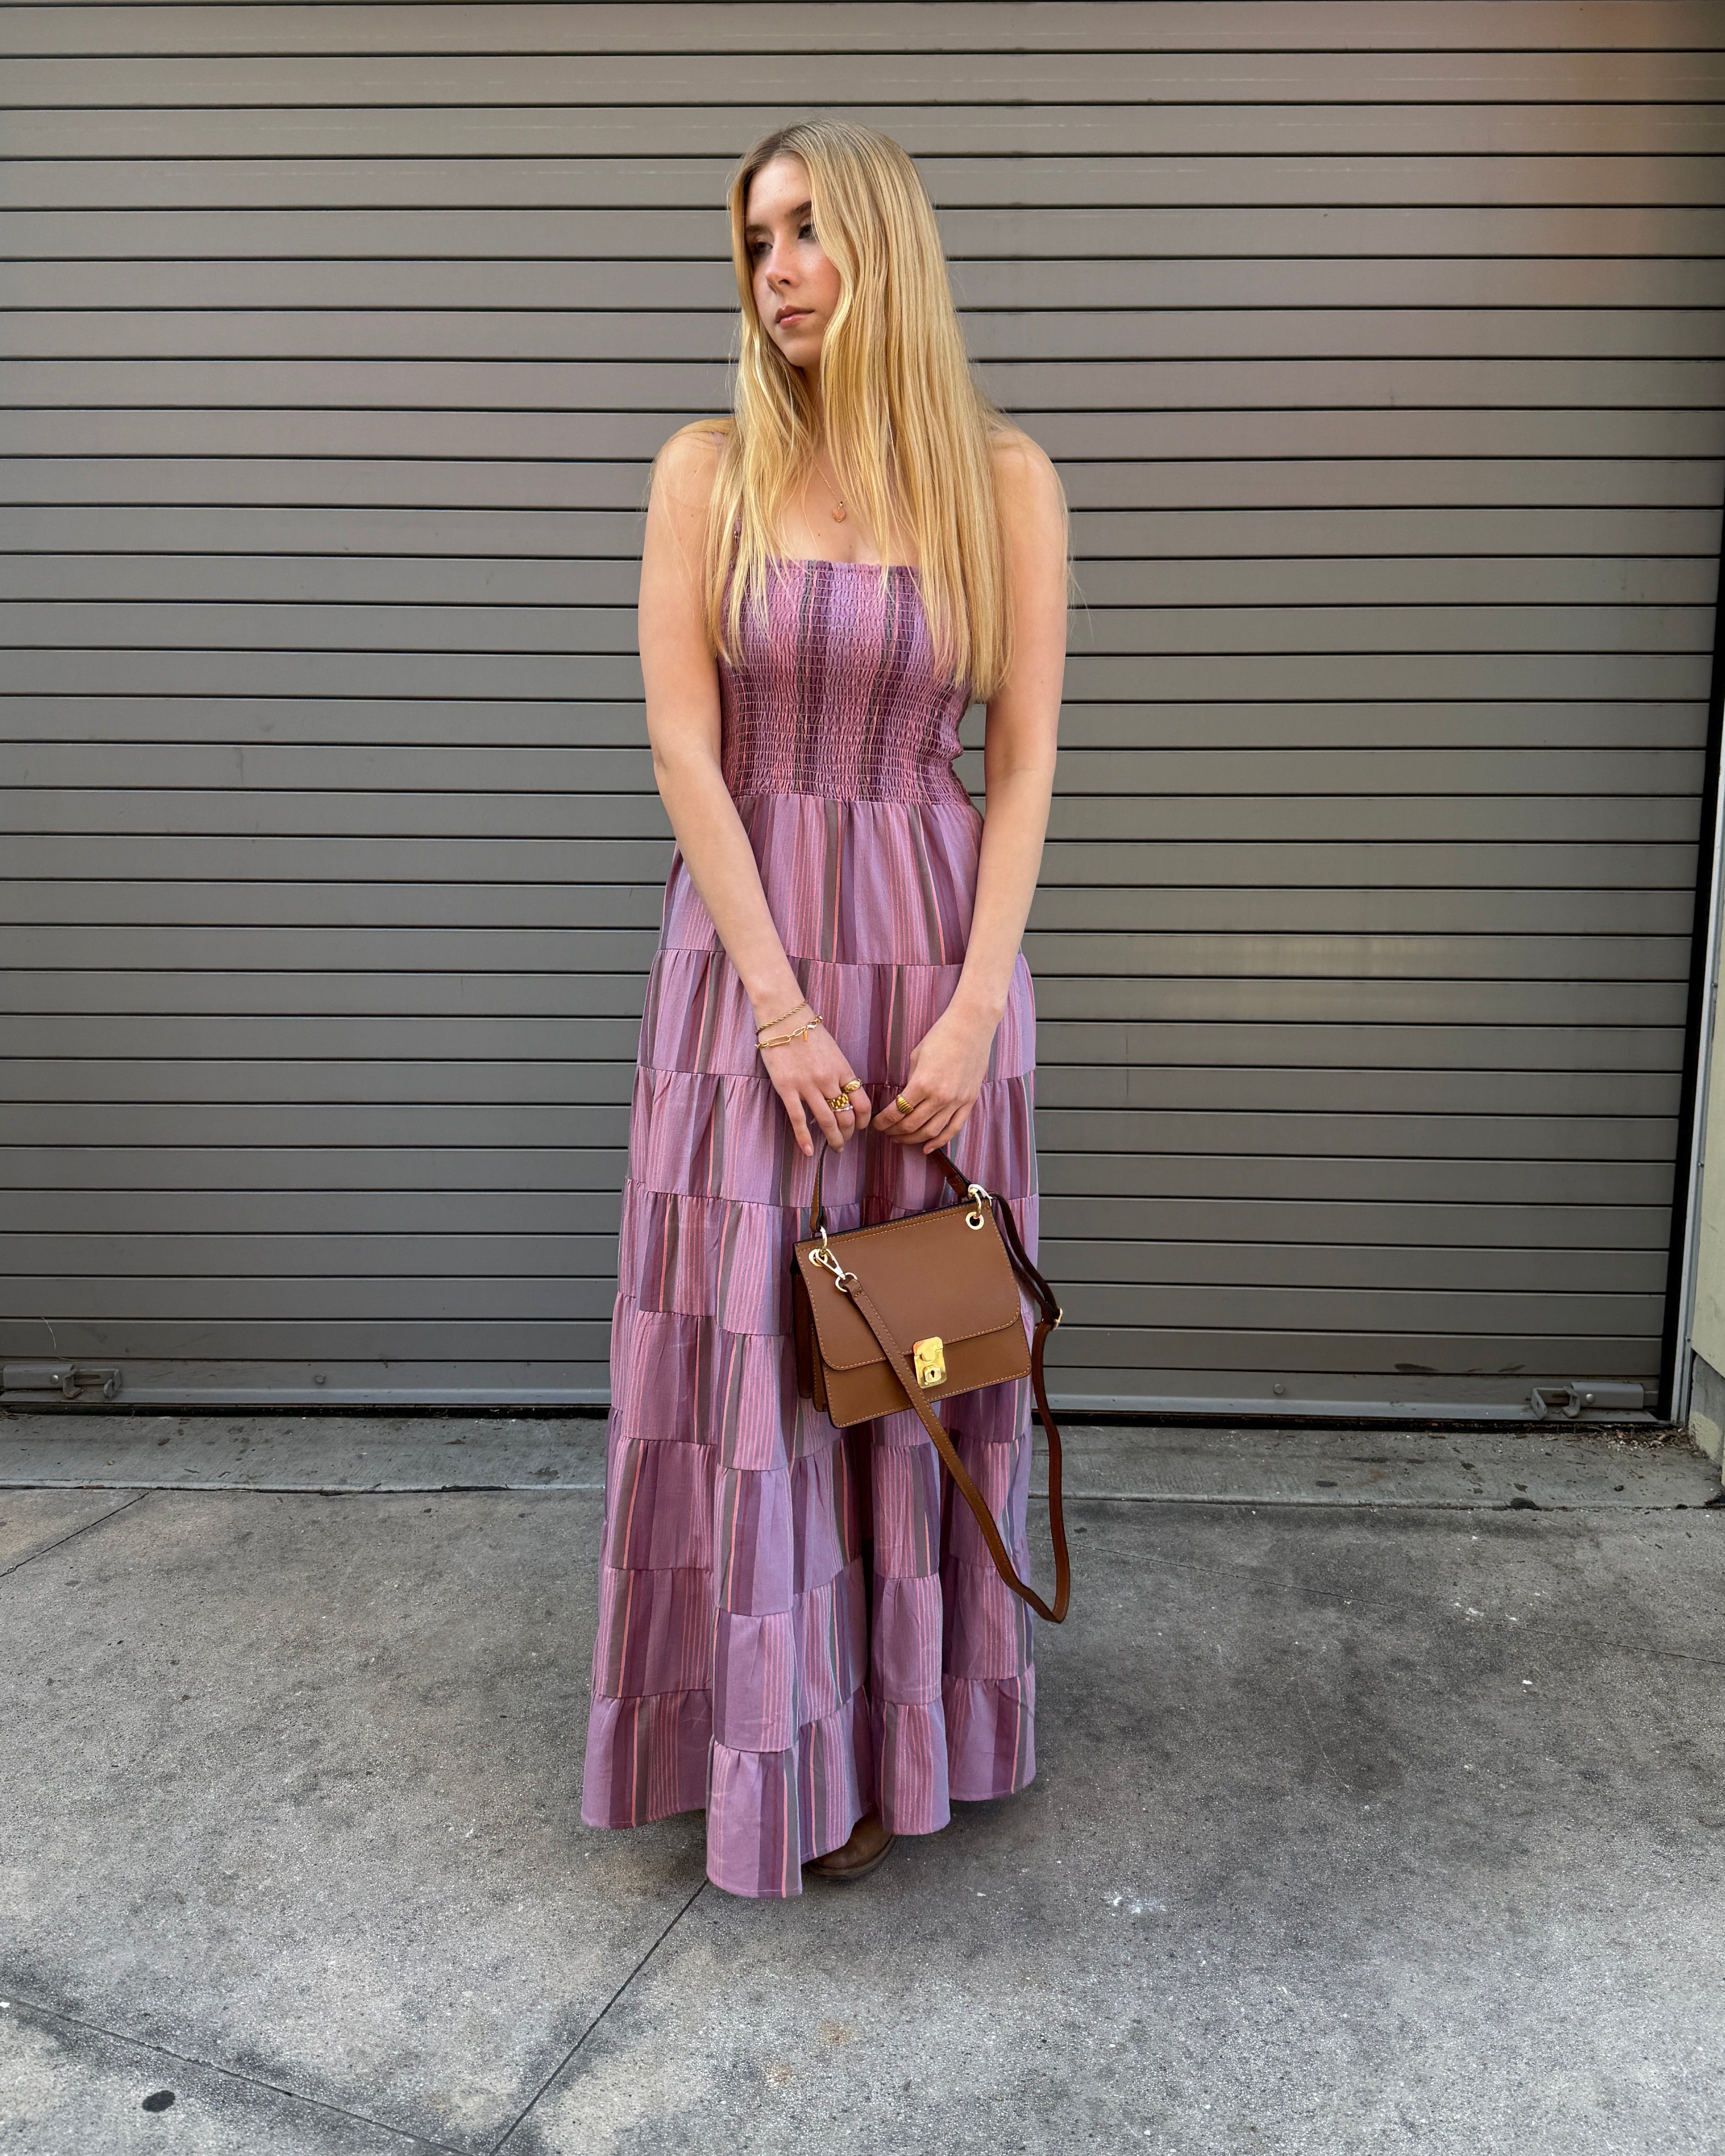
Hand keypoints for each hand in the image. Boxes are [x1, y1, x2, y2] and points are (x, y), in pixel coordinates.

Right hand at [757, 1019, 872, 1158]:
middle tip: (845, 1142)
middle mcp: (829, 1080)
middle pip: (846, 1116)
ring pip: (827, 1121)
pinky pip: (799, 1119)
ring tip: (835, 1148)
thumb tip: (843, 1095)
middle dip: (848, 1134)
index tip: (860, 1127)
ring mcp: (807, 1085)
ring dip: (833, 1139)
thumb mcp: (833, 1051)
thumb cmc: (808, 1030)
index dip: (864, 1120)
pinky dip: (805, 1138)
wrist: (783, 1016)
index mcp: (843, 1069)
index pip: (862, 1103)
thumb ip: (839, 1073)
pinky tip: (809, 1151)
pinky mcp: (787, 1088)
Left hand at [873, 1000, 998, 1154]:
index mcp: (922, 1084)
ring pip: (931, 1132)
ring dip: (913, 1139)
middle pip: (912, 1125)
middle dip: (894, 1132)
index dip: (883, 1122)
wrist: (972, 1026)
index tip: (876, 1124)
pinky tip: (927, 1147)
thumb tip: (903, 1100)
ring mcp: (957, 1101)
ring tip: (902, 1139)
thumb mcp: (916, 1057)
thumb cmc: (941, 1036)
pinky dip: (940, 1141)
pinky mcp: (969, 1101)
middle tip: (886, 1132)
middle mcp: (940, 1097)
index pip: (897, 1112)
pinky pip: (954, 1128)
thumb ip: (911, 1082)